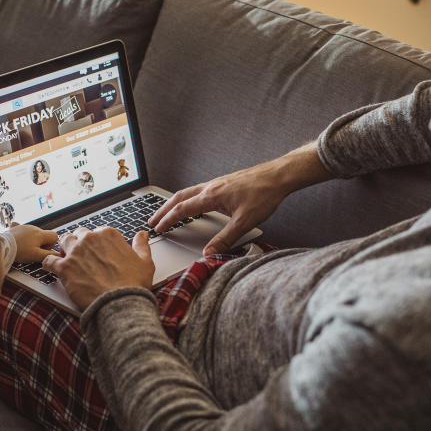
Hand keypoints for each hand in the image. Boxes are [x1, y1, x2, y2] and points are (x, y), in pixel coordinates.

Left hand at [8, 224, 60, 262]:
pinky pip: (23, 230)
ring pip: (34, 234)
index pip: (55, 236)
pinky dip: (23, 236)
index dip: (51, 245)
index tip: (43, 251)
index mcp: (40, 234)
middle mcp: (34, 228)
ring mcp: (25, 227)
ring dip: (32, 241)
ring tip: (23, 249)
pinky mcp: (16, 228)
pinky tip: (19, 240)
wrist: (2, 246)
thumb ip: (49, 256)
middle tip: (32, 252)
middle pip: (44, 236)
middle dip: (41, 244)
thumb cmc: (19, 251)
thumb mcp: (36, 256)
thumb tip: (59, 256)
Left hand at [42, 227, 154, 307]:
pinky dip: (49, 264)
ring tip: (69, 261)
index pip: (97, 232)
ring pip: (63, 242)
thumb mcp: (145, 261)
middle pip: (79, 235)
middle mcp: (90, 239)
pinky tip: (53, 268)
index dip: (97, 244)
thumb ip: (141, 245)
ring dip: (65, 249)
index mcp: (108, 235)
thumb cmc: (134, 284)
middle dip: (80, 244)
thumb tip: (142, 235)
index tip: (98, 254)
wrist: (121, 304)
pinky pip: (49, 260)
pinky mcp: (64, 268)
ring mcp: (75, 252)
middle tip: (84, 258)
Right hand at [149, 142, 330, 254]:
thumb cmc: (264, 194)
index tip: (157, 229)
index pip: (182, 209)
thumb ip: (225, 239)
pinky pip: (198, 190)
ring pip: (188, 192)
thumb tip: (208, 253)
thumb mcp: (244, 222)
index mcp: (211, 196)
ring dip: (174, 203)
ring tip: (167, 212)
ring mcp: (217, 183)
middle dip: (163, 209)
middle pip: (179, 197)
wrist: (278, 176)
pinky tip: (194, 204)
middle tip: (152, 220)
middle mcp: (211, 187)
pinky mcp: (224, 183)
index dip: (167, 220)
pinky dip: (188, 198)